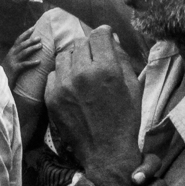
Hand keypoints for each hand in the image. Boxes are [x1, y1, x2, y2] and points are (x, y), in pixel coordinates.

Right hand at [3, 30, 45, 90]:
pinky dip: (32, 63)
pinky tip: (39, 61)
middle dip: (31, 40)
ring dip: (33, 48)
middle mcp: (11, 55)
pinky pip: (25, 64)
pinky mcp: (15, 69)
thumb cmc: (10, 70)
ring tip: (41, 46)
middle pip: (22, 45)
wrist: (2, 82)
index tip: (33, 28)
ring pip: (24, 52)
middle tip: (39, 38)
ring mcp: (13, 62)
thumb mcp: (12, 60)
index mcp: (11, 51)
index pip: (19, 39)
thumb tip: (29, 47)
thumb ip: (18, 53)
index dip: (26, 33)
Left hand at [45, 27, 142, 177]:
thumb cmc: (125, 119)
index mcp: (107, 69)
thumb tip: (111, 37)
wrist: (106, 152)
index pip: (99, 35)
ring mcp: (64, 86)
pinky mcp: (52, 97)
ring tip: (83, 72)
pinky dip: (63, 76)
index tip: (106, 37)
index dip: (104, 34)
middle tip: (96, 58)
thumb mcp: (132, 86)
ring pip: (65, 55)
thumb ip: (122, 58)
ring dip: (75, 59)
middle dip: (90, 47)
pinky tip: (73, 87)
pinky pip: (54, 74)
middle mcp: (83, 73)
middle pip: (81, 43)